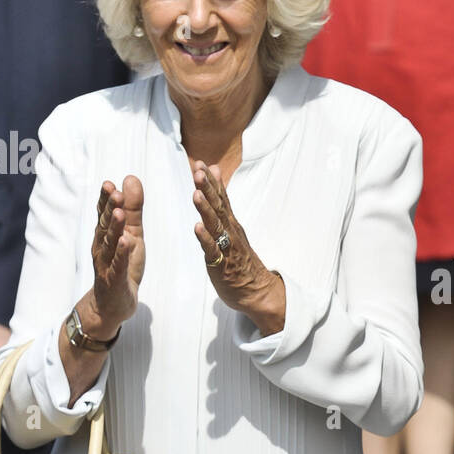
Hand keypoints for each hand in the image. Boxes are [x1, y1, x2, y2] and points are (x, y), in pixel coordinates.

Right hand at [89, 175, 144, 335]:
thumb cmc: (123, 265)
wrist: (113, 304)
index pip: (103, 213)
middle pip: (104, 225)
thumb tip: (130, 178)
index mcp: (106, 235)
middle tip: (114, 191)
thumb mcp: (133, 235)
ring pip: (109, 243)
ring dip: (114, 228)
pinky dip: (120, 253)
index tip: (109, 184)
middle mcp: (102, 247)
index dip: (106, 200)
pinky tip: (124, 242)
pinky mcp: (114, 279)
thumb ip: (133, 209)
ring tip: (119, 212)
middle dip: (108, 208)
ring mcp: (106, 264)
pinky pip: (117, 265)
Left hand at [191, 161, 282, 334]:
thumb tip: (215, 172)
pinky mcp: (221, 265)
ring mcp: (226, 248)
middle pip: (218, 207)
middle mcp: (230, 231)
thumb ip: (222, 200)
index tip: (201, 163)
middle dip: (207, 188)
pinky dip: (205, 239)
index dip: (211, 181)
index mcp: (230, 223)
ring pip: (215, 226)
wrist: (257, 290)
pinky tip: (197, 228)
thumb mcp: (232, 226)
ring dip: (205, 209)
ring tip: (196, 194)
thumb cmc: (240, 259)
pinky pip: (213, 250)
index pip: (221, 198)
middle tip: (198, 170)